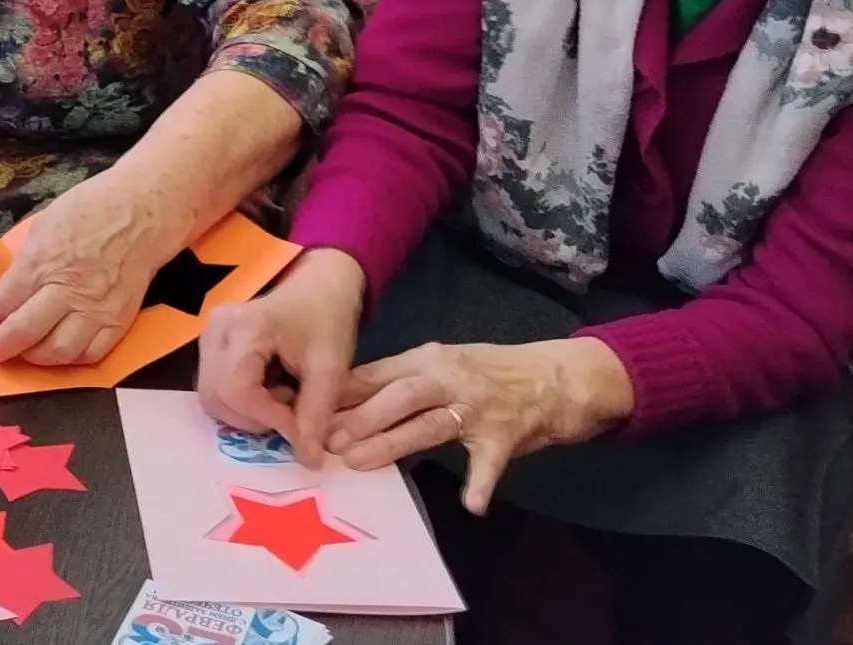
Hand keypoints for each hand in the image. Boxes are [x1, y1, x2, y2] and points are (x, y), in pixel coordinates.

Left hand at [0, 177, 161, 366]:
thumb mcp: (44, 225)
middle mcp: (68, 290)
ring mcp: (96, 309)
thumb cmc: (90, 209)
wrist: (143, 212)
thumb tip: (4, 291)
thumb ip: (25, 263)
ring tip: (23, 349)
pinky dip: (70, 358)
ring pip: (58, 352)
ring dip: (33, 357)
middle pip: (25, 332)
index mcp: (44, 261)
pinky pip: (91, 354)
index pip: (4, 302)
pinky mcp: (119, 320)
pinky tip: (57, 349)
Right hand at [196, 247, 364, 466]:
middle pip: (215, 399)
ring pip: (211, 397)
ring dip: (247, 412)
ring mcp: (207, 335)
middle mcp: (215, 330)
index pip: (236, 392)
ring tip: (283, 398)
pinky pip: (215, 387)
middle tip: (290, 414)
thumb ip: (316, 414)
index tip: (301, 428)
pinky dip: (241, 401)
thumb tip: (308, 461)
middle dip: (254, 419)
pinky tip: (270, 389)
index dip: (267, 419)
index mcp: (244, 328)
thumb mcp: (331, 368)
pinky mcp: (210, 343)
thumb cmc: (327, 318)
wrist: (319, 285)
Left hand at [327, 338, 634, 513]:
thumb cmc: (488, 372)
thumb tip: (344, 401)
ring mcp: (478, 406)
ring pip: (430, 424)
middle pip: (398, 395)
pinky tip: (470, 504)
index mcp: (426, 359)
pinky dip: (480, 484)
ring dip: (393, 442)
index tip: (306, 412)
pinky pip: (490, 462)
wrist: (556, 375)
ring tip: (360, 462)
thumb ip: (399, 382)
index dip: (342, 394)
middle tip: (326, 441)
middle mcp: (448, 377)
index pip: (375, 374)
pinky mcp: (507, 434)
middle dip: (360, 417)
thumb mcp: (440, 365)